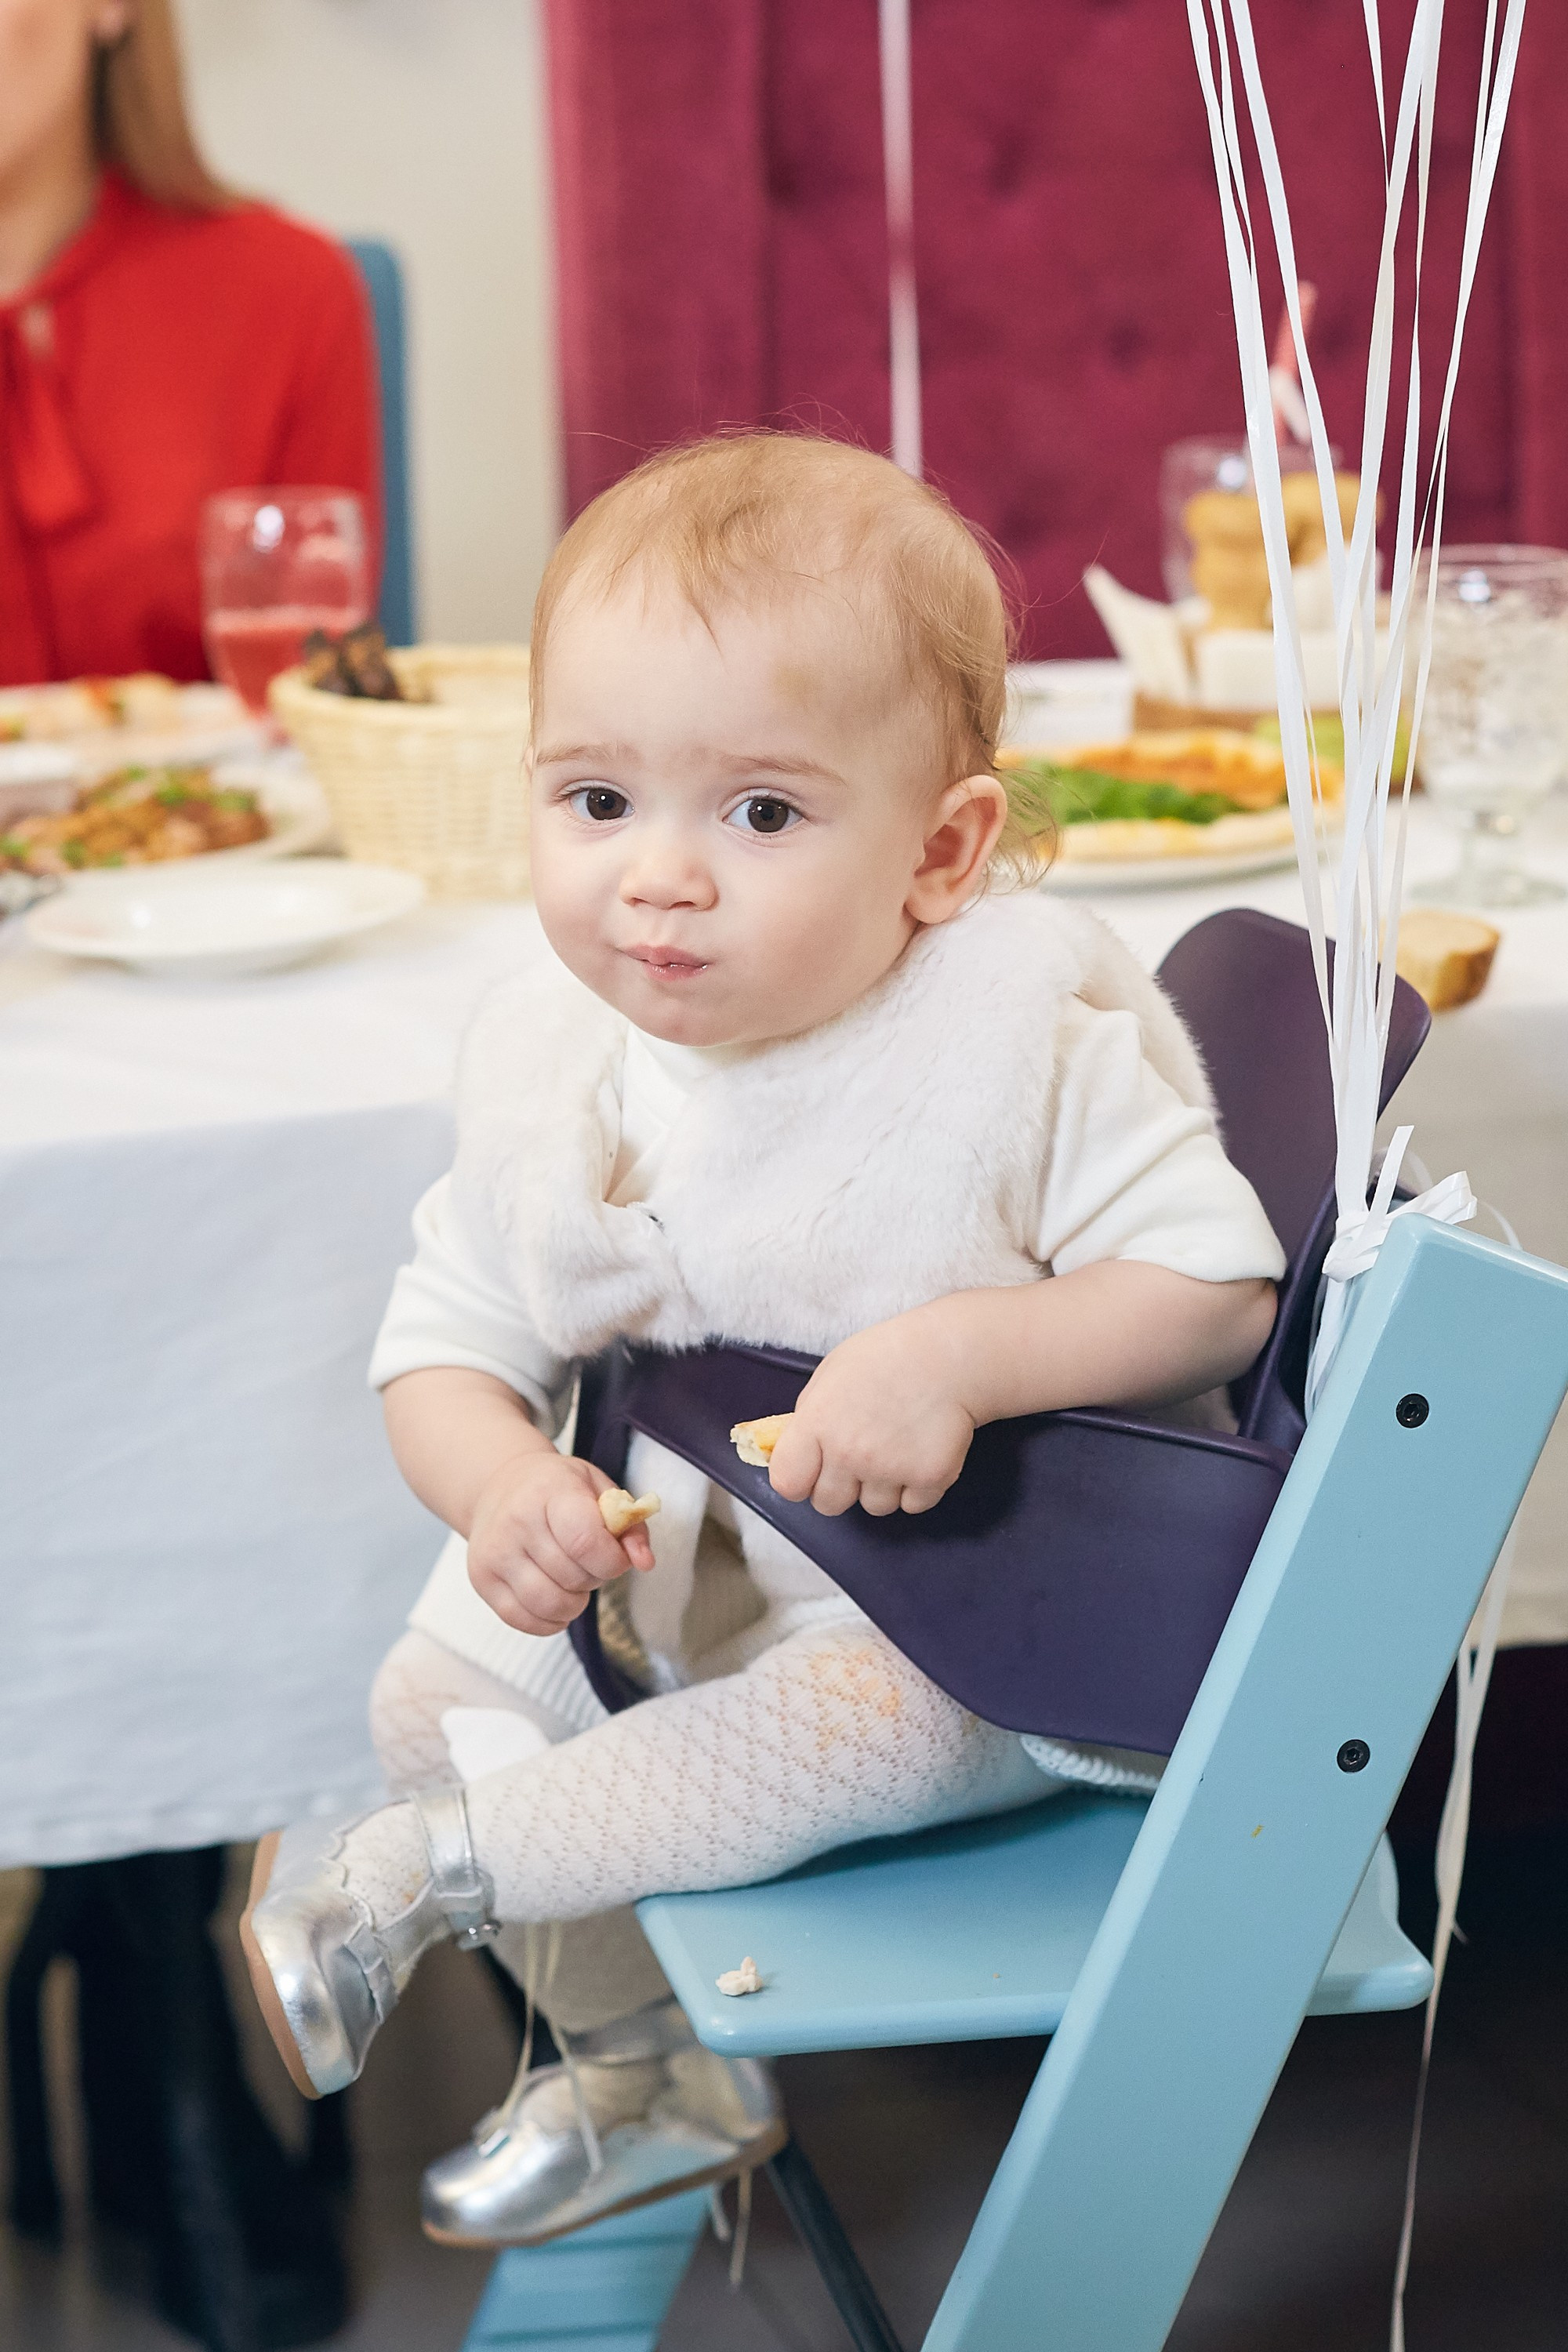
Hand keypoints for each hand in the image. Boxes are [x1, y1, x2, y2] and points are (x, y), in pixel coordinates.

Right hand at [467, 1450, 654, 1636]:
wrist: (500, 1486)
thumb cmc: (557, 1489)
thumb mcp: (600, 1489)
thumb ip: (630, 1525)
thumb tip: (645, 1563)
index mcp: (550, 1491)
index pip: (585, 1542)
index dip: (612, 1560)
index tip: (616, 1557)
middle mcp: (515, 1521)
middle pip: (572, 1576)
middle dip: (594, 1577)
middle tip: (589, 1560)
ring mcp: (494, 1553)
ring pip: (550, 1604)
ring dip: (574, 1603)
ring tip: (572, 1580)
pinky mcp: (482, 1579)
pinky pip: (524, 1621)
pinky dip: (550, 1621)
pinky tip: (555, 1599)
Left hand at [766, 1315, 975, 1517]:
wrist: (948, 1355)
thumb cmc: (887, 1357)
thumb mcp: (831, 1375)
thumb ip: (811, 1418)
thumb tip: (798, 1452)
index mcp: (818, 1423)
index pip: (787, 1483)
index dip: (799, 1480)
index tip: (811, 1471)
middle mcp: (849, 1452)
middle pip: (828, 1505)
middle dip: (841, 1487)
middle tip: (861, 1457)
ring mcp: (890, 1469)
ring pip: (874, 1507)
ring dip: (883, 1487)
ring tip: (897, 1446)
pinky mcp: (929, 1478)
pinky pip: (912, 1505)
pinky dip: (917, 1487)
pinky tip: (921, 1451)